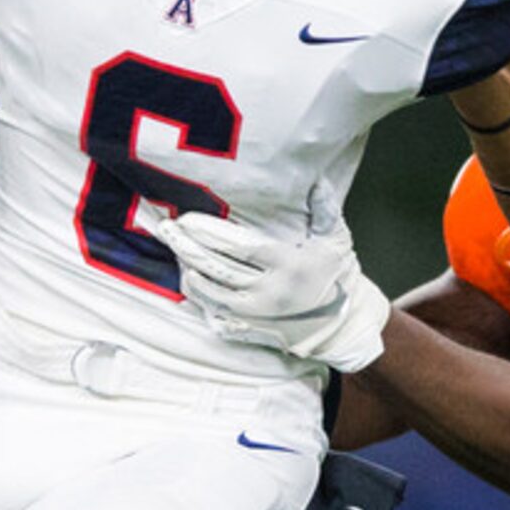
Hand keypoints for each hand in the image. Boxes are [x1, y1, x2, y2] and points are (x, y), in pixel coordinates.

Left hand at [156, 188, 389, 371]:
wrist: (344, 326)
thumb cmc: (338, 277)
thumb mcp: (336, 241)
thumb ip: (325, 210)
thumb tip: (317, 180)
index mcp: (288, 265)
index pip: (241, 247)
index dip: (210, 233)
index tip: (187, 219)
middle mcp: (270, 292)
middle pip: (219, 269)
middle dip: (188, 248)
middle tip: (166, 229)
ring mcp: (259, 315)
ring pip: (213, 293)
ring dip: (189, 270)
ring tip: (173, 249)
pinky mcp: (252, 329)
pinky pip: (217, 315)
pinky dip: (199, 298)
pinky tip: (187, 279)